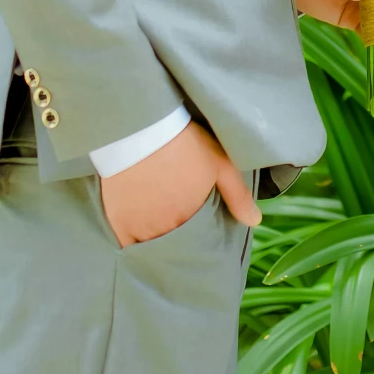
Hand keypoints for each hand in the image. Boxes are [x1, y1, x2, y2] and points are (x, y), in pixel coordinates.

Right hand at [100, 119, 259, 246]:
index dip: (199, 242)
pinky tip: (138, 230)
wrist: (142, 126)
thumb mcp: (220, 163)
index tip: (199, 235)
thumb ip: (238, 196)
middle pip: (173, 248)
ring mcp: (139, 228)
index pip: (197, 246)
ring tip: (159, 227)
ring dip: (156, 241)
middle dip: (179, 243)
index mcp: (191, 220)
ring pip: (150, 247)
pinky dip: (133, 241)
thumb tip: (255, 221)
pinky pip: (126, 244)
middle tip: (179, 228)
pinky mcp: (118, 221)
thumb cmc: (184, 143)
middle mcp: (165, 230)